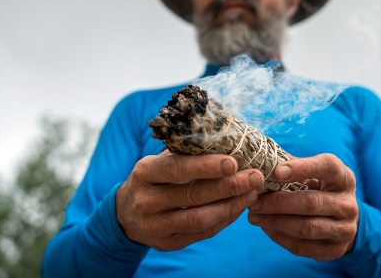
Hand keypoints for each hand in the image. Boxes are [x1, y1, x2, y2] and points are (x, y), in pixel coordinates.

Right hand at [116, 150, 263, 250]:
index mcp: (144, 173)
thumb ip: (185, 152)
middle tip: (254, 176)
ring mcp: (155, 226)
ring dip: (231, 206)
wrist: (126, 214)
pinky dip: (224, 219)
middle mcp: (146, 201)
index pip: (176, 169)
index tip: (233, 162)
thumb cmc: (153, 179)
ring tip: (252, 193)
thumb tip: (224, 137)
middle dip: (229, 186)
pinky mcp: (168, 243)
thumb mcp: (158, 161)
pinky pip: (202, 233)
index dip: (205, 166)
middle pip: (192, 195)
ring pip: (200, 219)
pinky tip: (239, 206)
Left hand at [247, 153, 357, 260]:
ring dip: (276, 222)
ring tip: (255, 216)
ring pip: (307, 228)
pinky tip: (266, 228)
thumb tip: (262, 159)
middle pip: (312, 203)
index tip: (277, 171)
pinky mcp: (335, 250)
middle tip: (255, 201)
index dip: (302, 167)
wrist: (342, 219)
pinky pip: (303, 246)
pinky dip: (280, 237)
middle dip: (278, 203)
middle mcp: (348, 204)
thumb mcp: (314, 173)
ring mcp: (345, 229)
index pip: (327, 167)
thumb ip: (292, 165)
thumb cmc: (319, 188)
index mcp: (344, 177)